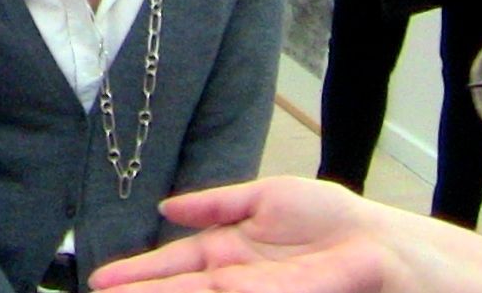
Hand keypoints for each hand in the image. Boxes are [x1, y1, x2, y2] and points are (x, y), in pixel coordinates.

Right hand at [88, 177, 396, 291]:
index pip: (173, 264)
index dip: (138, 272)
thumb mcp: (264, 197)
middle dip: (138, 292)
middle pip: (176, 288)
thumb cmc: (332, 221)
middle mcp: (233, 279)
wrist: (379, 245)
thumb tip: (166, 207)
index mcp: (228, 250)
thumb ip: (216, 203)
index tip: (102, 281)